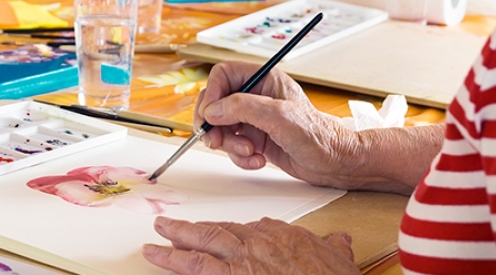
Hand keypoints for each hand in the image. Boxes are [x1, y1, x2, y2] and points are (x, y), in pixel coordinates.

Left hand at [142, 217, 357, 274]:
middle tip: (169, 227)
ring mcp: (242, 260)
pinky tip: (159, 258)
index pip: (249, 229)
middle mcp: (256, 241)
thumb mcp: (338, 256)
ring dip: (176, 240)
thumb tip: (339, 240)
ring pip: (202, 244)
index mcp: (278, 234)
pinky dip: (176, 262)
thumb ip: (333, 245)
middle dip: (193, 229)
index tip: (221, 234)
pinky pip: (197, 268)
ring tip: (156, 239)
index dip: (232, 233)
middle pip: (218, 232)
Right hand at [196, 62, 446, 193]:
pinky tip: (258, 161)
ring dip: (229, 145)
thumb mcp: (279, 117)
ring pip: (220, 127)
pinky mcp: (254, 138)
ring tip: (250, 153)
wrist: (334, 163)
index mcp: (263, 78)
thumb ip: (242, 108)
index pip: (222, 75)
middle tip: (216, 141)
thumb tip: (211, 110)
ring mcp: (254, 118)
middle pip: (215, 102)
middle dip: (215, 125)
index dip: (212, 94)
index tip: (209, 116)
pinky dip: (239, 157)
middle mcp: (255, 95)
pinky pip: (231, 146)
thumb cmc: (317, 135)